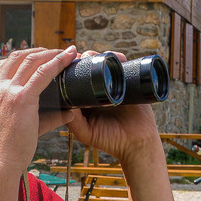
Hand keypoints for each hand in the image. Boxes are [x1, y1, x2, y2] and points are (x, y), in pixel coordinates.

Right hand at [0, 46, 78, 178]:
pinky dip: (57, 62)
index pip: (4, 64)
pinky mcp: (20, 99)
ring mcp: (7, 92)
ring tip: (66, 53)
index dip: (24, 56)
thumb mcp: (21, 127)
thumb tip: (69, 111)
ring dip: (50, 53)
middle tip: (58, 52)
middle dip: (40, 51)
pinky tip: (68, 59)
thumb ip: (46, 116)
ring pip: (31, 60)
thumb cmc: (8, 151)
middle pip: (18, 57)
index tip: (41, 56)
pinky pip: (42, 73)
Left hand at [56, 50, 164, 168]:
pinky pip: (124, 66)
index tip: (69, 61)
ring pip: (106, 63)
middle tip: (84, 56)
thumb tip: (63, 103)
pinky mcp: (130, 83)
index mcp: (86, 97)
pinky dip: (120, 59)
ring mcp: (115, 85)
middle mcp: (99, 89)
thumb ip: (73, 120)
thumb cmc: (109, 140)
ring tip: (98, 56)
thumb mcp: (85, 132)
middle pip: (90, 66)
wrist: (137, 144)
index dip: (72, 67)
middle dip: (86, 57)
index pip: (76, 77)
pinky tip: (118, 58)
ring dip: (102, 56)